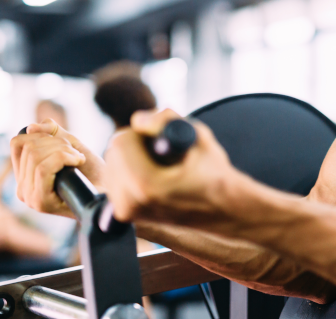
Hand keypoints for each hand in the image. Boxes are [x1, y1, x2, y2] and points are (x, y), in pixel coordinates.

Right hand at [10, 117, 103, 217]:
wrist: (108, 194)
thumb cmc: (91, 172)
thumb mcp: (70, 146)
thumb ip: (52, 133)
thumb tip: (30, 127)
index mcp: (24, 174)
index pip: (18, 143)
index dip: (41, 134)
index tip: (63, 142)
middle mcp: (22, 187)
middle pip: (29, 148)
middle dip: (58, 142)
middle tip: (76, 153)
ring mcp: (29, 196)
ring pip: (36, 156)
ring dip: (64, 150)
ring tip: (78, 159)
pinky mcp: (40, 202)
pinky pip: (43, 169)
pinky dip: (64, 158)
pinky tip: (78, 162)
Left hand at [104, 109, 241, 226]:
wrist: (223, 210)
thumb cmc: (214, 175)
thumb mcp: (200, 139)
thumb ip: (166, 121)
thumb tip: (138, 120)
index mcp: (145, 185)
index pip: (121, 142)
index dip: (143, 132)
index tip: (162, 138)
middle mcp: (129, 203)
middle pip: (113, 153)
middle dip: (135, 144)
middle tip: (163, 152)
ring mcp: (125, 212)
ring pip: (112, 165)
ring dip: (132, 157)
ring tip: (161, 166)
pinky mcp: (124, 215)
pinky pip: (115, 179)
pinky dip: (130, 171)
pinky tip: (154, 176)